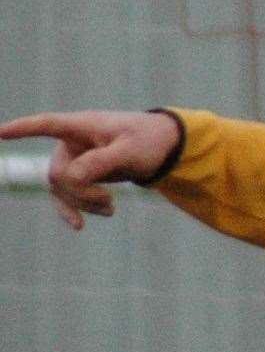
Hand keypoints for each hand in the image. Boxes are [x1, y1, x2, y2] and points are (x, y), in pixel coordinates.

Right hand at [0, 110, 180, 228]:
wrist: (161, 147)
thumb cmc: (148, 141)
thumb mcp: (131, 151)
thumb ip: (101, 162)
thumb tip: (71, 178)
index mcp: (83, 125)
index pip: (47, 125)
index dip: (23, 129)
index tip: (0, 132)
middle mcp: (72, 141)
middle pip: (58, 173)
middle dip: (80, 193)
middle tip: (110, 203)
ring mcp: (73, 158)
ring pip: (61, 188)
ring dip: (82, 203)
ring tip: (111, 210)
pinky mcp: (79, 174)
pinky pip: (64, 195)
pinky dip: (72, 209)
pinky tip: (79, 226)